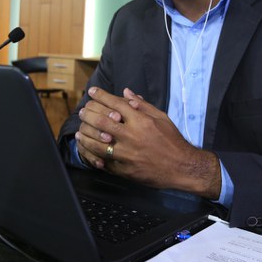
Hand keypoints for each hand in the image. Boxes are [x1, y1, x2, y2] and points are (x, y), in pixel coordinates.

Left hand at [75, 87, 221, 198]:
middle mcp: (131, 136)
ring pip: (97, 143)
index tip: (92, 92)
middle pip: (101, 121)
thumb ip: (143, 105)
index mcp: (141, 121)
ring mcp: (127, 154)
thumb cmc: (172, 141)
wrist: (182, 167)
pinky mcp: (125, 169)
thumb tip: (126, 92)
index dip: (101, 96)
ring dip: (85, 135)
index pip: (115, 103)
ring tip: (79, 132)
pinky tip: (87, 150)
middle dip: (88, 114)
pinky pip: (103, 161)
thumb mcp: (161, 117)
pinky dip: (92, 155)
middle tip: (82, 111)